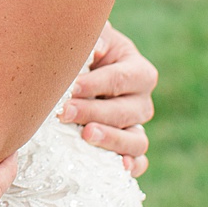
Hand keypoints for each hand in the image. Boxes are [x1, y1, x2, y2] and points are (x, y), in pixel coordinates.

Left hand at [57, 21, 155, 175]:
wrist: (77, 80)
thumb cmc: (83, 57)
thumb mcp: (91, 41)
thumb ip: (95, 38)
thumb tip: (97, 48)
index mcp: (138, 71)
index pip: (122, 78)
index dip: (96, 84)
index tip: (71, 87)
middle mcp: (142, 102)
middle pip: (127, 111)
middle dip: (94, 112)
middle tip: (65, 112)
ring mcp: (137, 129)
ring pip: (137, 140)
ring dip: (113, 140)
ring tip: (86, 135)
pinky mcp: (130, 151)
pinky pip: (139, 162)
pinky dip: (133, 167)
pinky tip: (119, 168)